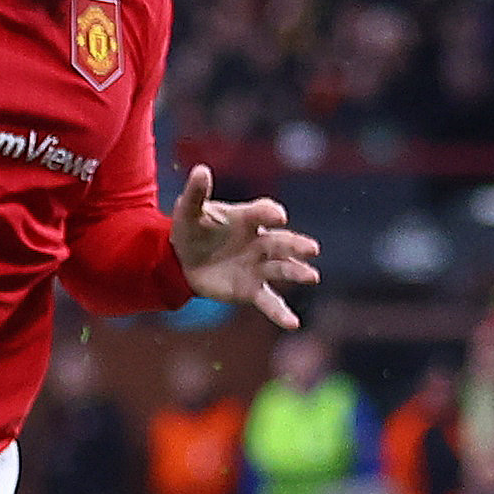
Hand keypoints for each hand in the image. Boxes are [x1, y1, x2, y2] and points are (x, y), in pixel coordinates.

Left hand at [168, 165, 320, 328]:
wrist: (181, 260)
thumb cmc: (192, 230)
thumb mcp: (189, 211)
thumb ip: (197, 193)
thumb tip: (200, 169)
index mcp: (247, 219)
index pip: (263, 213)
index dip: (270, 213)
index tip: (277, 216)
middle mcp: (259, 242)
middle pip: (281, 242)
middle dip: (296, 245)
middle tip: (311, 249)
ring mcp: (258, 266)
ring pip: (282, 269)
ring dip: (296, 272)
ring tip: (312, 276)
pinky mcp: (251, 289)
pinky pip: (269, 301)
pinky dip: (280, 312)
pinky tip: (293, 323)